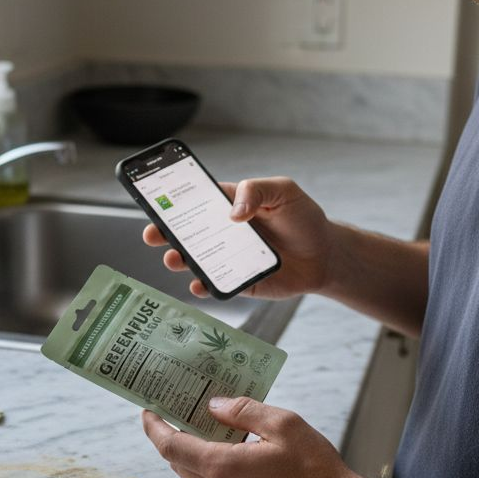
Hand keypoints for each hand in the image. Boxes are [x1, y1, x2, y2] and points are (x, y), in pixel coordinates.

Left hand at [141, 397, 371, 477]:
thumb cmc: (316, 471)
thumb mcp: (283, 425)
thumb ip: (243, 411)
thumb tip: (213, 405)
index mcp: (222, 467)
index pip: (170, 446)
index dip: (154, 427)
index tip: (147, 410)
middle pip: (178, 463)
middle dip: (173, 436)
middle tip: (179, 411)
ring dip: (194, 454)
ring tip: (208, 428)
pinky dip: (212, 470)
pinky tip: (232, 453)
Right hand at [142, 177, 334, 298]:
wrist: (326, 256)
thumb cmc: (304, 218)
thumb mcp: (284, 191)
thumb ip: (256, 191)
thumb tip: (233, 213)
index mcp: (230, 205)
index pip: (195, 200)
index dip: (173, 200)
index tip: (154, 201)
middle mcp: (224, 231)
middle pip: (187, 231)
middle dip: (164, 233)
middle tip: (152, 234)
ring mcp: (228, 257)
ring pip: (195, 259)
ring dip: (179, 259)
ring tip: (173, 259)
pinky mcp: (238, 281)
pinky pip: (214, 285)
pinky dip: (203, 286)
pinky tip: (198, 284)